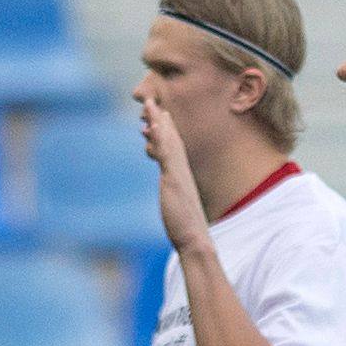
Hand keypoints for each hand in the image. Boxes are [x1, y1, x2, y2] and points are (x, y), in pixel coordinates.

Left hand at [139, 96, 210, 252]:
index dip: (166, 134)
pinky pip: (167, 154)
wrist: (196, 242)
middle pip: (171, 141)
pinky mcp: (175, 180)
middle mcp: (182, 174)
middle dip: (160, 122)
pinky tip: (152, 126)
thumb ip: (174, 206)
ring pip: (168, 143)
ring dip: (158, 122)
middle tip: (151, 103)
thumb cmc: (188, 233)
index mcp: (181, 180)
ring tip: (149, 105)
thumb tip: (174, 211)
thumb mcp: (176, 214)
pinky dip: (161, 138)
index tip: (158, 120)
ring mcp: (179, 176)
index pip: (173, 152)